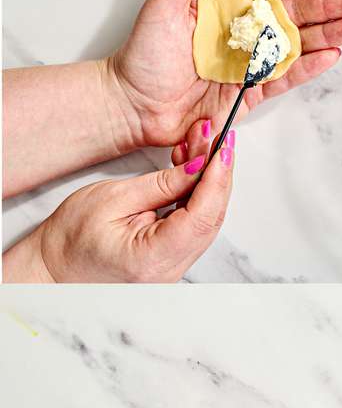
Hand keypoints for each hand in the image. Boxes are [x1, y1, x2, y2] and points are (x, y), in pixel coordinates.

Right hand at [5, 118, 235, 281]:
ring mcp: (175, 267)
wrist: (54, 267)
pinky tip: (193, 169)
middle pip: (211, 217)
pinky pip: (196, 224)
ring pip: (207, 219)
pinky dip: (198, 195)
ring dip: (208, 181)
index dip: (217, 179)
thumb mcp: (111, 199)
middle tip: (214, 137)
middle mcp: (170, 269)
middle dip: (217, 173)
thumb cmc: (70, 239)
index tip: (221, 147)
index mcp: (153, 258)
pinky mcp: (173, 258)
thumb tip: (198, 168)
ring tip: (200, 146)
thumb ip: (161, 185)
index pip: (201, 216)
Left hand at [110, 0, 341, 149]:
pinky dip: (310, 67)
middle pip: (296, 14)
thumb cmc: (142, 54)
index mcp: (226, 4)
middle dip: (329, 7)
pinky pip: (287, 76)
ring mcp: (251, 61)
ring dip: (329, 34)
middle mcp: (244, 31)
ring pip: (298, 44)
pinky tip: (333, 55)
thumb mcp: (165, 4)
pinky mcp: (252, 91)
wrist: (132, 104)